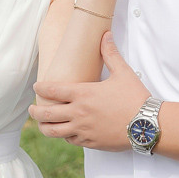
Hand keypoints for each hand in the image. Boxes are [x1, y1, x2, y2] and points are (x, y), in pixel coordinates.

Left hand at [30, 32, 148, 149]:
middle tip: (31, 110)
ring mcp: (83, 129)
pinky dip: (65, 136)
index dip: (41, 88)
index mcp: (83, 94)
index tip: (36, 87)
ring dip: (45, 127)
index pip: (52, 90)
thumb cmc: (135, 97)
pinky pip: (71, 140)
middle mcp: (79, 112)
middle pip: (46, 114)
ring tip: (42, 125)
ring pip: (54, 131)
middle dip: (35, 112)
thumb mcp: (123, 73)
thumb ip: (110, 53)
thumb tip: (105, 35)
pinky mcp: (90, 142)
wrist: (146, 125)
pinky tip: (65, 133)